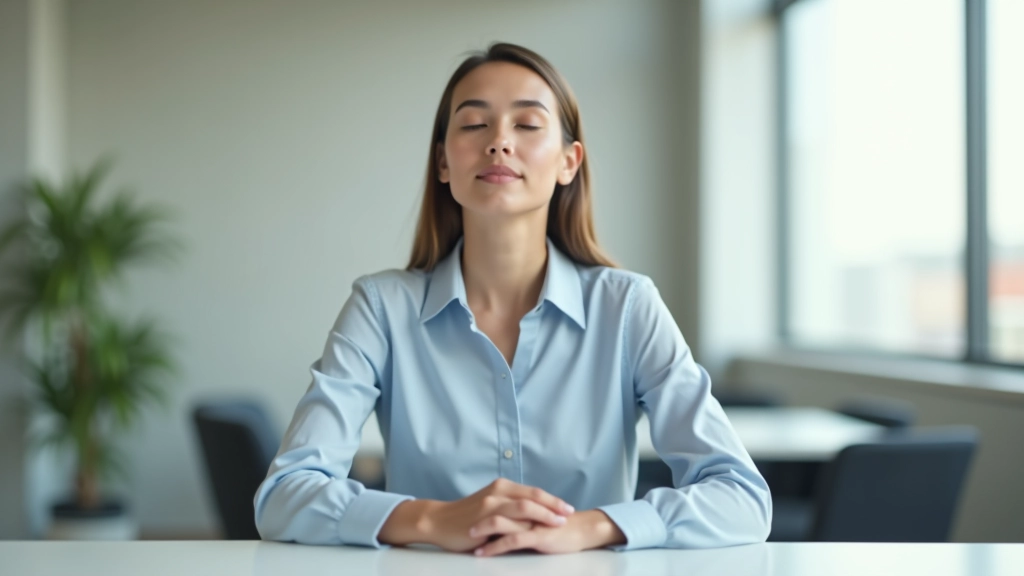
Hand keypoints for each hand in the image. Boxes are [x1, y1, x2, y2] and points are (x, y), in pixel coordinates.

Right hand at [378, 478, 573, 551]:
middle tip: (569, 514)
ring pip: (525, 506)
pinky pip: (509, 522)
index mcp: (502, 487)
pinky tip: (535, 535)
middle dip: (554, 506)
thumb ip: (509, 507)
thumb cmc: (466, 516)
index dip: (552, 499)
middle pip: (533, 496)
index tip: (567, 507)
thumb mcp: (491, 505)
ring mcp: (491, 503)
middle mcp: (498, 491)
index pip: (533, 491)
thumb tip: (533, 514)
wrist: (439, 521)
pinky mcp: (484, 517)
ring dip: (544, 515)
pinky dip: (524, 527)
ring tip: (558, 524)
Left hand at [471, 509, 625, 556]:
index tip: (462, 516)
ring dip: (480, 530)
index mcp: (522, 500)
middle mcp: (525, 508)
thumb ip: (518, 513)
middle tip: (460, 526)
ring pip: (499, 522)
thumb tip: (499, 517)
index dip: (478, 507)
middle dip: (473, 517)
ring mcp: (530, 521)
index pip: (496, 500)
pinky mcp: (536, 535)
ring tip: (467, 538)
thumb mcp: (534, 516)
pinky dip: (493, 546)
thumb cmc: (557, 524)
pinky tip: (482, 552)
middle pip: (493, 508)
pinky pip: (511, 540)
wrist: (582, 530)